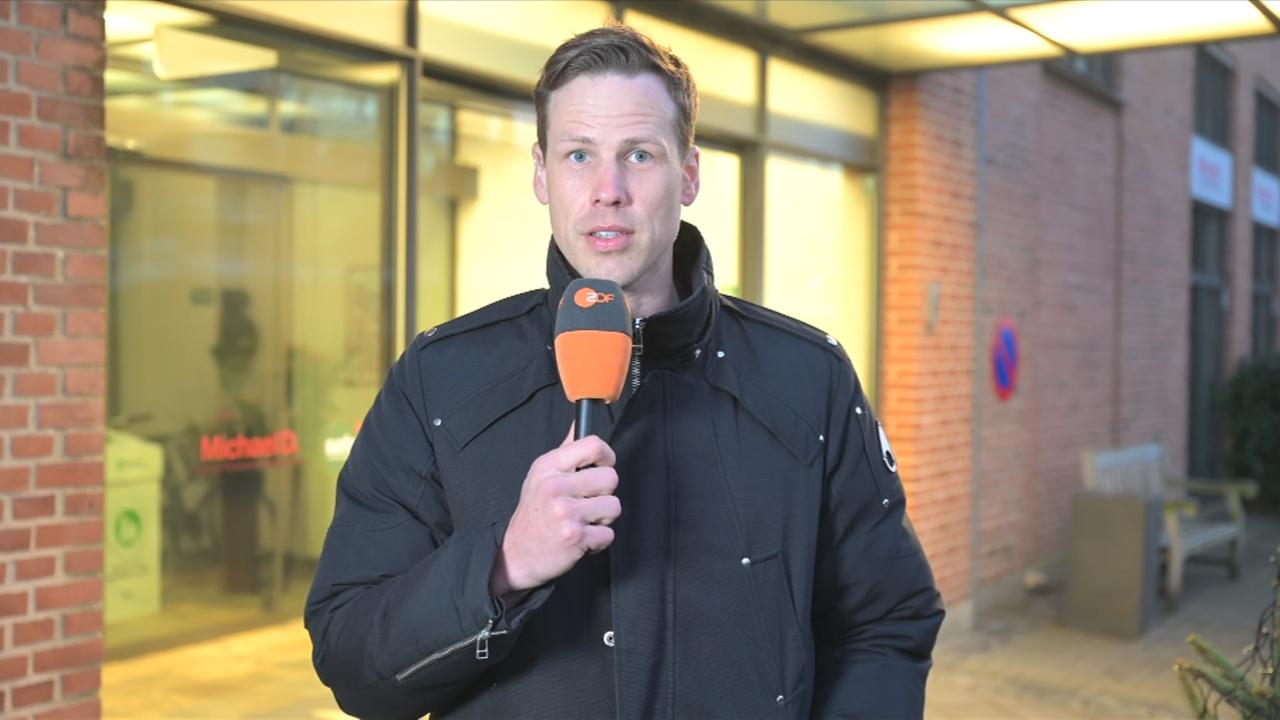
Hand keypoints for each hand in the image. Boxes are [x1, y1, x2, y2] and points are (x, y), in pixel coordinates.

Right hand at [490, 426, 619, 599]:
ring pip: (613, 506)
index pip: (593, 445)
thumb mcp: (541, 476)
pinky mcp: (575, 537)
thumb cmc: (533, 512)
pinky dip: (598, 540)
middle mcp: (555, 487)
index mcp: (548, 466)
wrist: (517, 554)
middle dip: (604, 493)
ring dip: (603, 518)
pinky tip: (580, 538)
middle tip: (586, 502)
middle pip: (610, 477)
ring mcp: (565, 513)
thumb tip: (580, 424)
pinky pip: (608, 534)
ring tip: (582, 521)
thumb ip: (565, 452)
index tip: (602, 467)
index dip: (606, 456)